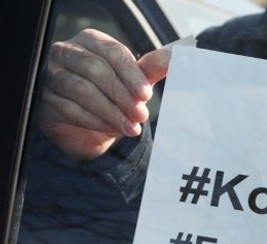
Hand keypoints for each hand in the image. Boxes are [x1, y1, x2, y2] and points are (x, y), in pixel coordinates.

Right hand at [38, 29, 169, 160]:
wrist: (93, 124)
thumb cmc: (115, 95)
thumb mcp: (135, 82)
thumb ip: (151, 69)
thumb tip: (173, 58)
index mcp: (92, 41)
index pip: (112, 53)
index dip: (131, 74)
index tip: (146, 95)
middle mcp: (67, 52)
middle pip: (95, 70)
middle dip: (122, 96)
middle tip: (141, 115)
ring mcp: (51, 74)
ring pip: (81, 90)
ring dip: (110, 112)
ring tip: (131, 127)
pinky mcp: (44, 97)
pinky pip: (68, 109)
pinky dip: (94, 121)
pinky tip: (111, 130)